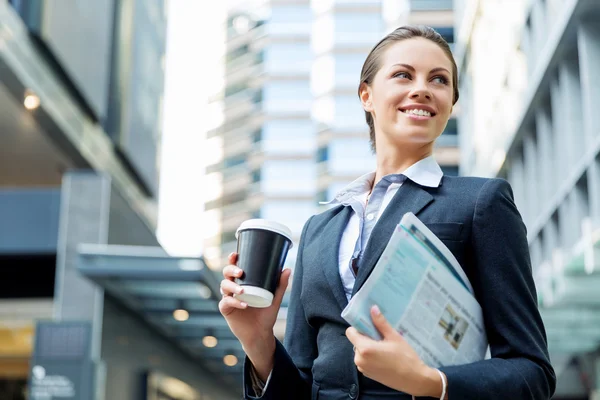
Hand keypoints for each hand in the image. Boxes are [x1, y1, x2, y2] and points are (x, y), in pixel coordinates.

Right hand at [218, 252, 291, 379]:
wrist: (261, 334)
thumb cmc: (266, 315)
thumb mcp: (275, 299)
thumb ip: (280, 285)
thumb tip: (287, 269)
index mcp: (242, 283)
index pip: (234, 268)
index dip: (232, 260)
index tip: (235, 254)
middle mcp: (233, 289)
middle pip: (226, 274)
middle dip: (230, 270)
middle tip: (240, 272)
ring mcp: (228, 299)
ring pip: (224, 287)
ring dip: (232, 287)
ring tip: (242, 291)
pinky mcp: (226, 310)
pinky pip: (226, 303)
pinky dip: (234, 302)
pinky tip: (244, 304)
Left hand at [346, 305, 443, 397]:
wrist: (414, 380)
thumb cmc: (405, 358)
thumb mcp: (394, 337)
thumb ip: (381, 323)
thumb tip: (373, 309)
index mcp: (364, 348)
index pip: (350, 332)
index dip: (358, 327)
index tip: (370, 326)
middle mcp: (359, 359)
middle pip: (356, 341)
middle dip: (366, 337)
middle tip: (381, 337)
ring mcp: (362, 368)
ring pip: (360, 351)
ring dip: (368, 347)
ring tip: (385, 348)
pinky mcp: (367, 375)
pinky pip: (364, 360)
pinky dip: (370, 357)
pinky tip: (384, 357)